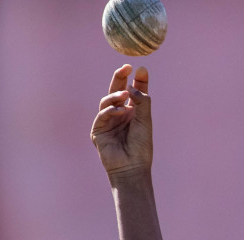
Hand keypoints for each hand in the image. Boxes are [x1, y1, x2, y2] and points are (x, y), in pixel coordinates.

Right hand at [91, 64, 152, 179]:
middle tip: (125, 67)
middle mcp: (118, 114)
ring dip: (116, 95)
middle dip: (120, 78)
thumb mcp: (145, 120)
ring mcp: (107, 121)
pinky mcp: (98, 130)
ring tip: (125, 94)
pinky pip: (102, 115)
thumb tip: (133, 84)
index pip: (133, 92)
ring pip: (107, 101)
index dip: (136, 80)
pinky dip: (111, 111)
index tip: (141, 69)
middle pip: (116, 91)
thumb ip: (142, 101)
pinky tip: (120, 111)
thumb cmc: (141, 147)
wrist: (132, 167)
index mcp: (131, 112)